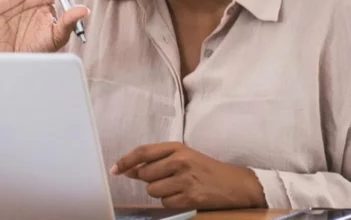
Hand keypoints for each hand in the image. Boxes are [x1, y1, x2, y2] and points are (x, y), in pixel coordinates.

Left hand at [111, 142, 266, 209]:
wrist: (234, 184)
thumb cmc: (206, 169)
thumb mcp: (184, 157)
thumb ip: (157, 162)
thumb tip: (129, 170)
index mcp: (177, 147)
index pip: (143, 152)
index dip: (126, 161)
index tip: (115, 169)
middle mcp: (180, 160)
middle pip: (145, 174)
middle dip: (150, 180)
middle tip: (166, 180)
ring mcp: (185, 179)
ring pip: (153, 190)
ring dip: (160, 192)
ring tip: (177, 188)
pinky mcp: (190, 196)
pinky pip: (165, 203)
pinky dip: (170, 203)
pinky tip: (183, 196)